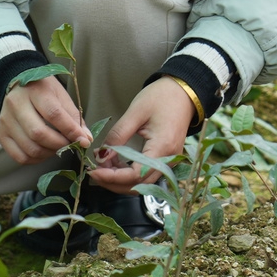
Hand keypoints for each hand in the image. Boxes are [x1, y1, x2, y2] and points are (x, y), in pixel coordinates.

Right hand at [0, 76, 90, 164]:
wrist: (16, 84)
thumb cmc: (43, 90)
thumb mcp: (61, 95)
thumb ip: (73, 117)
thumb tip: (86, 139)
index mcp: (35, 91)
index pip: (54, 114)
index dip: (71, 130)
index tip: (84, 141)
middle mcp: (16, 105)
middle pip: (39, 134)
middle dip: (60, 144)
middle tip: (72, 145)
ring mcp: (5, 121)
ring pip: (30, 148)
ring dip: (50, 153)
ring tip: (59, 148)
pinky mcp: (0, 134)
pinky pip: (19, 156)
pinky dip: (36, 159)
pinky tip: (45, 152)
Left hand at [89, 78, 194, 194]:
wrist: (183, 91)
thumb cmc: (161, 97)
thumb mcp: (135, 112)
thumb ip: (117, 135)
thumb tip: (101, 156)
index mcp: (162, 146)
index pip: (135, 175)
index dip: (112, 177)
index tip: (93, 171)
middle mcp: (168, 159)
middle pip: (138, 185)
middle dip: (113, 183)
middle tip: (93, 171)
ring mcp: (170, 161)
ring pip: (142, 183)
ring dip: (120, 180)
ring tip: (102, 166)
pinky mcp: (167, 159)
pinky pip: (146, 175)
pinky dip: (129, 174)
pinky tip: (116, 164)